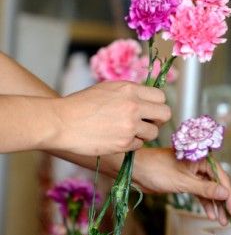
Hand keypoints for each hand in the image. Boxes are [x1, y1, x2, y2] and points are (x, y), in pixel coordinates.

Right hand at [52, 81, 170, 155]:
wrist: (61, 121)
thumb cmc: (81, 105)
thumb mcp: (108, 89)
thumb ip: (130, 93)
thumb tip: (148, 99)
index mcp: (130, 89)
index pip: (161, 97)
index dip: (157, 105)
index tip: (150, 110)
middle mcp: (134, 106)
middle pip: (165, 114)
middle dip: (158, 120)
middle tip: (147, 123)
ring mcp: (130, 125)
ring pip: (153, 132)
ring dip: (144, 134)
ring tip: (127, 131)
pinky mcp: (124, 142)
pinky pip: (139, 145)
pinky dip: (131, 144)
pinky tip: (116, 138)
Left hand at [132, 147, 230, 225]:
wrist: (134, 169)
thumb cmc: (156, 170)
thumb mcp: (183, 182)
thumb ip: (205, 189)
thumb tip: (225, 194)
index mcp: (202, 159)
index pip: (222, 178)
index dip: (229, 196)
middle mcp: (200, 165)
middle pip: (219, 185)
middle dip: (225, 202)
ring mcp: (193, 174)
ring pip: (210, 191)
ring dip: (216, 206)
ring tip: (222, 221)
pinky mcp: (185, 181)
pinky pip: (200, 193)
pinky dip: (205, 204)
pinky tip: (210, 214)